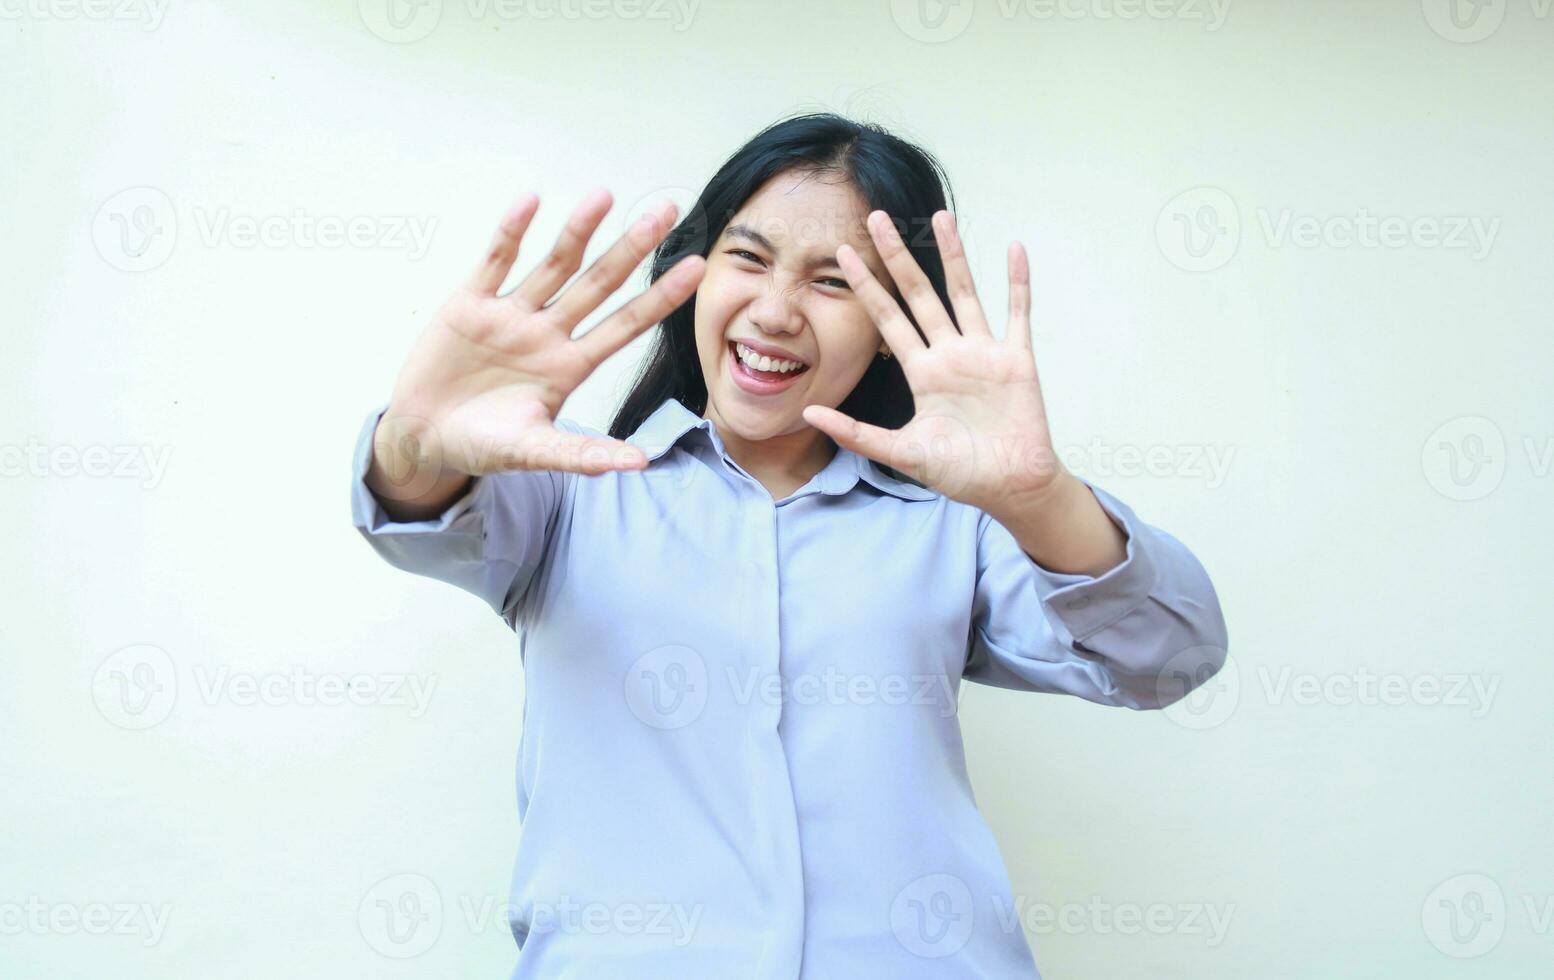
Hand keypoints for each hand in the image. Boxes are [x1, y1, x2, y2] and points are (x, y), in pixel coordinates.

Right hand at [378, 190, 704, 490]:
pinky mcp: (469, 303)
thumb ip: (582, 454)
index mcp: (570, 365)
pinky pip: (495, 261)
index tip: (696, 267)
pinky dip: (511, 232)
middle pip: (598, 283)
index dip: (660, 296)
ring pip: (552, 264)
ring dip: (577, 231)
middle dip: (631, 248)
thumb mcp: (534, 452)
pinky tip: (531, 202)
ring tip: (604, 195)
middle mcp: (548, 332)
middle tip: (666, 210)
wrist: (424, 437)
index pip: (626, 325)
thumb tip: (638, 464)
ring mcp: (511, 314)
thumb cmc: (483, 445)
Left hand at [802, 210, 1066, 515]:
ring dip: (953, 256)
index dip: (867, 286)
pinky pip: (1017, 313)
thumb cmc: (959, 473)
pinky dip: (1018, 283)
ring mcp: (983, 352)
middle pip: (919, 294)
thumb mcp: (901, 453)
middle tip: (878, 217)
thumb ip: (856, 433)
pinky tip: (1014, 249)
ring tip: (939, 216)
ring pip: (964, 293)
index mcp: (921, 372)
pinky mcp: (1016, 359)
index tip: (844, 254)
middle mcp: (949, 354)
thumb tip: (808, 413)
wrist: (1009, 488)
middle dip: (898, 257)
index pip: (887, 319)